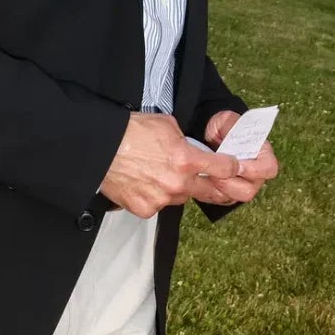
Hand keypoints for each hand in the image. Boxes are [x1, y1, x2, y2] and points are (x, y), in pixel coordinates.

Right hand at [100, 112, 242, 217]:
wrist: (101, 149)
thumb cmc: (132, 132)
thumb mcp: (167, 125)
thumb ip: (186, 141)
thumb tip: (193, 148)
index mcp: (187, 160)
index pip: (223, 169)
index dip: (231, 167)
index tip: (233, 168)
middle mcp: (177, 184)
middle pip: (208, 191)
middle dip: (213, 185)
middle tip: (215, 182)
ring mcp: (161, 200)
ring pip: (180, 198)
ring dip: (177, 189)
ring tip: (160, 174)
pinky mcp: (144, 209)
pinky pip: (158, 205)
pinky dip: (155, 196)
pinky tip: (143, 183)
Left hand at [190, 111, 277, 205]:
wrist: (207, 133)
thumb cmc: (221, 126)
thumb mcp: (227, 121)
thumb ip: (231, 128)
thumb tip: (231, 137)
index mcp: (262, 156)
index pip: (269, 169)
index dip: (254, 170)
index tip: (236, 164)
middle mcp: (255, 175)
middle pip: (249, 191)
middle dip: (229, 184)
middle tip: (214, 173)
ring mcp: (241, 186)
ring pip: (233, 198)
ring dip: (218, 189)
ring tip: (206, 176)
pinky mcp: (226, 193)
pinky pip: (219, 200)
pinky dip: (209, 192)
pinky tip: (201, 180)